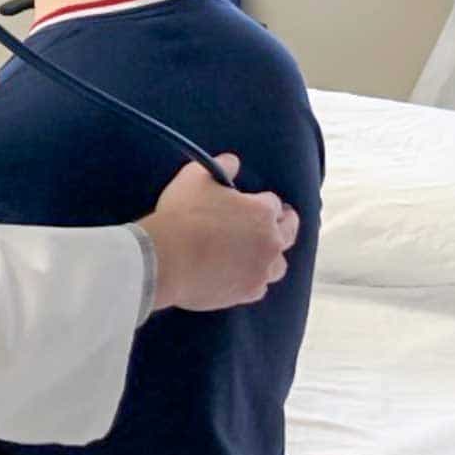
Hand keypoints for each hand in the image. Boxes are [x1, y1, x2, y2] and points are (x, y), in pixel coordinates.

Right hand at [139, 155, 299, 312]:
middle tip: (279, 224)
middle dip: (285, 226)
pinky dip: (253, 280)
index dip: (263, 202)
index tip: (258, 204)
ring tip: (261, 255)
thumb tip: (233, 161)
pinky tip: (243, 277)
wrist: (166, 259)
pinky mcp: (248, 292)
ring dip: (271, 257)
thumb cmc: (182, 215)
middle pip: (288, 233)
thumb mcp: (195, 177)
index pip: (274, 204)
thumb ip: (220, 166)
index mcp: (261, 211)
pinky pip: (260, 286)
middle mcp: (269, 241)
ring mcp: (261, 270)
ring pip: (278, 265)